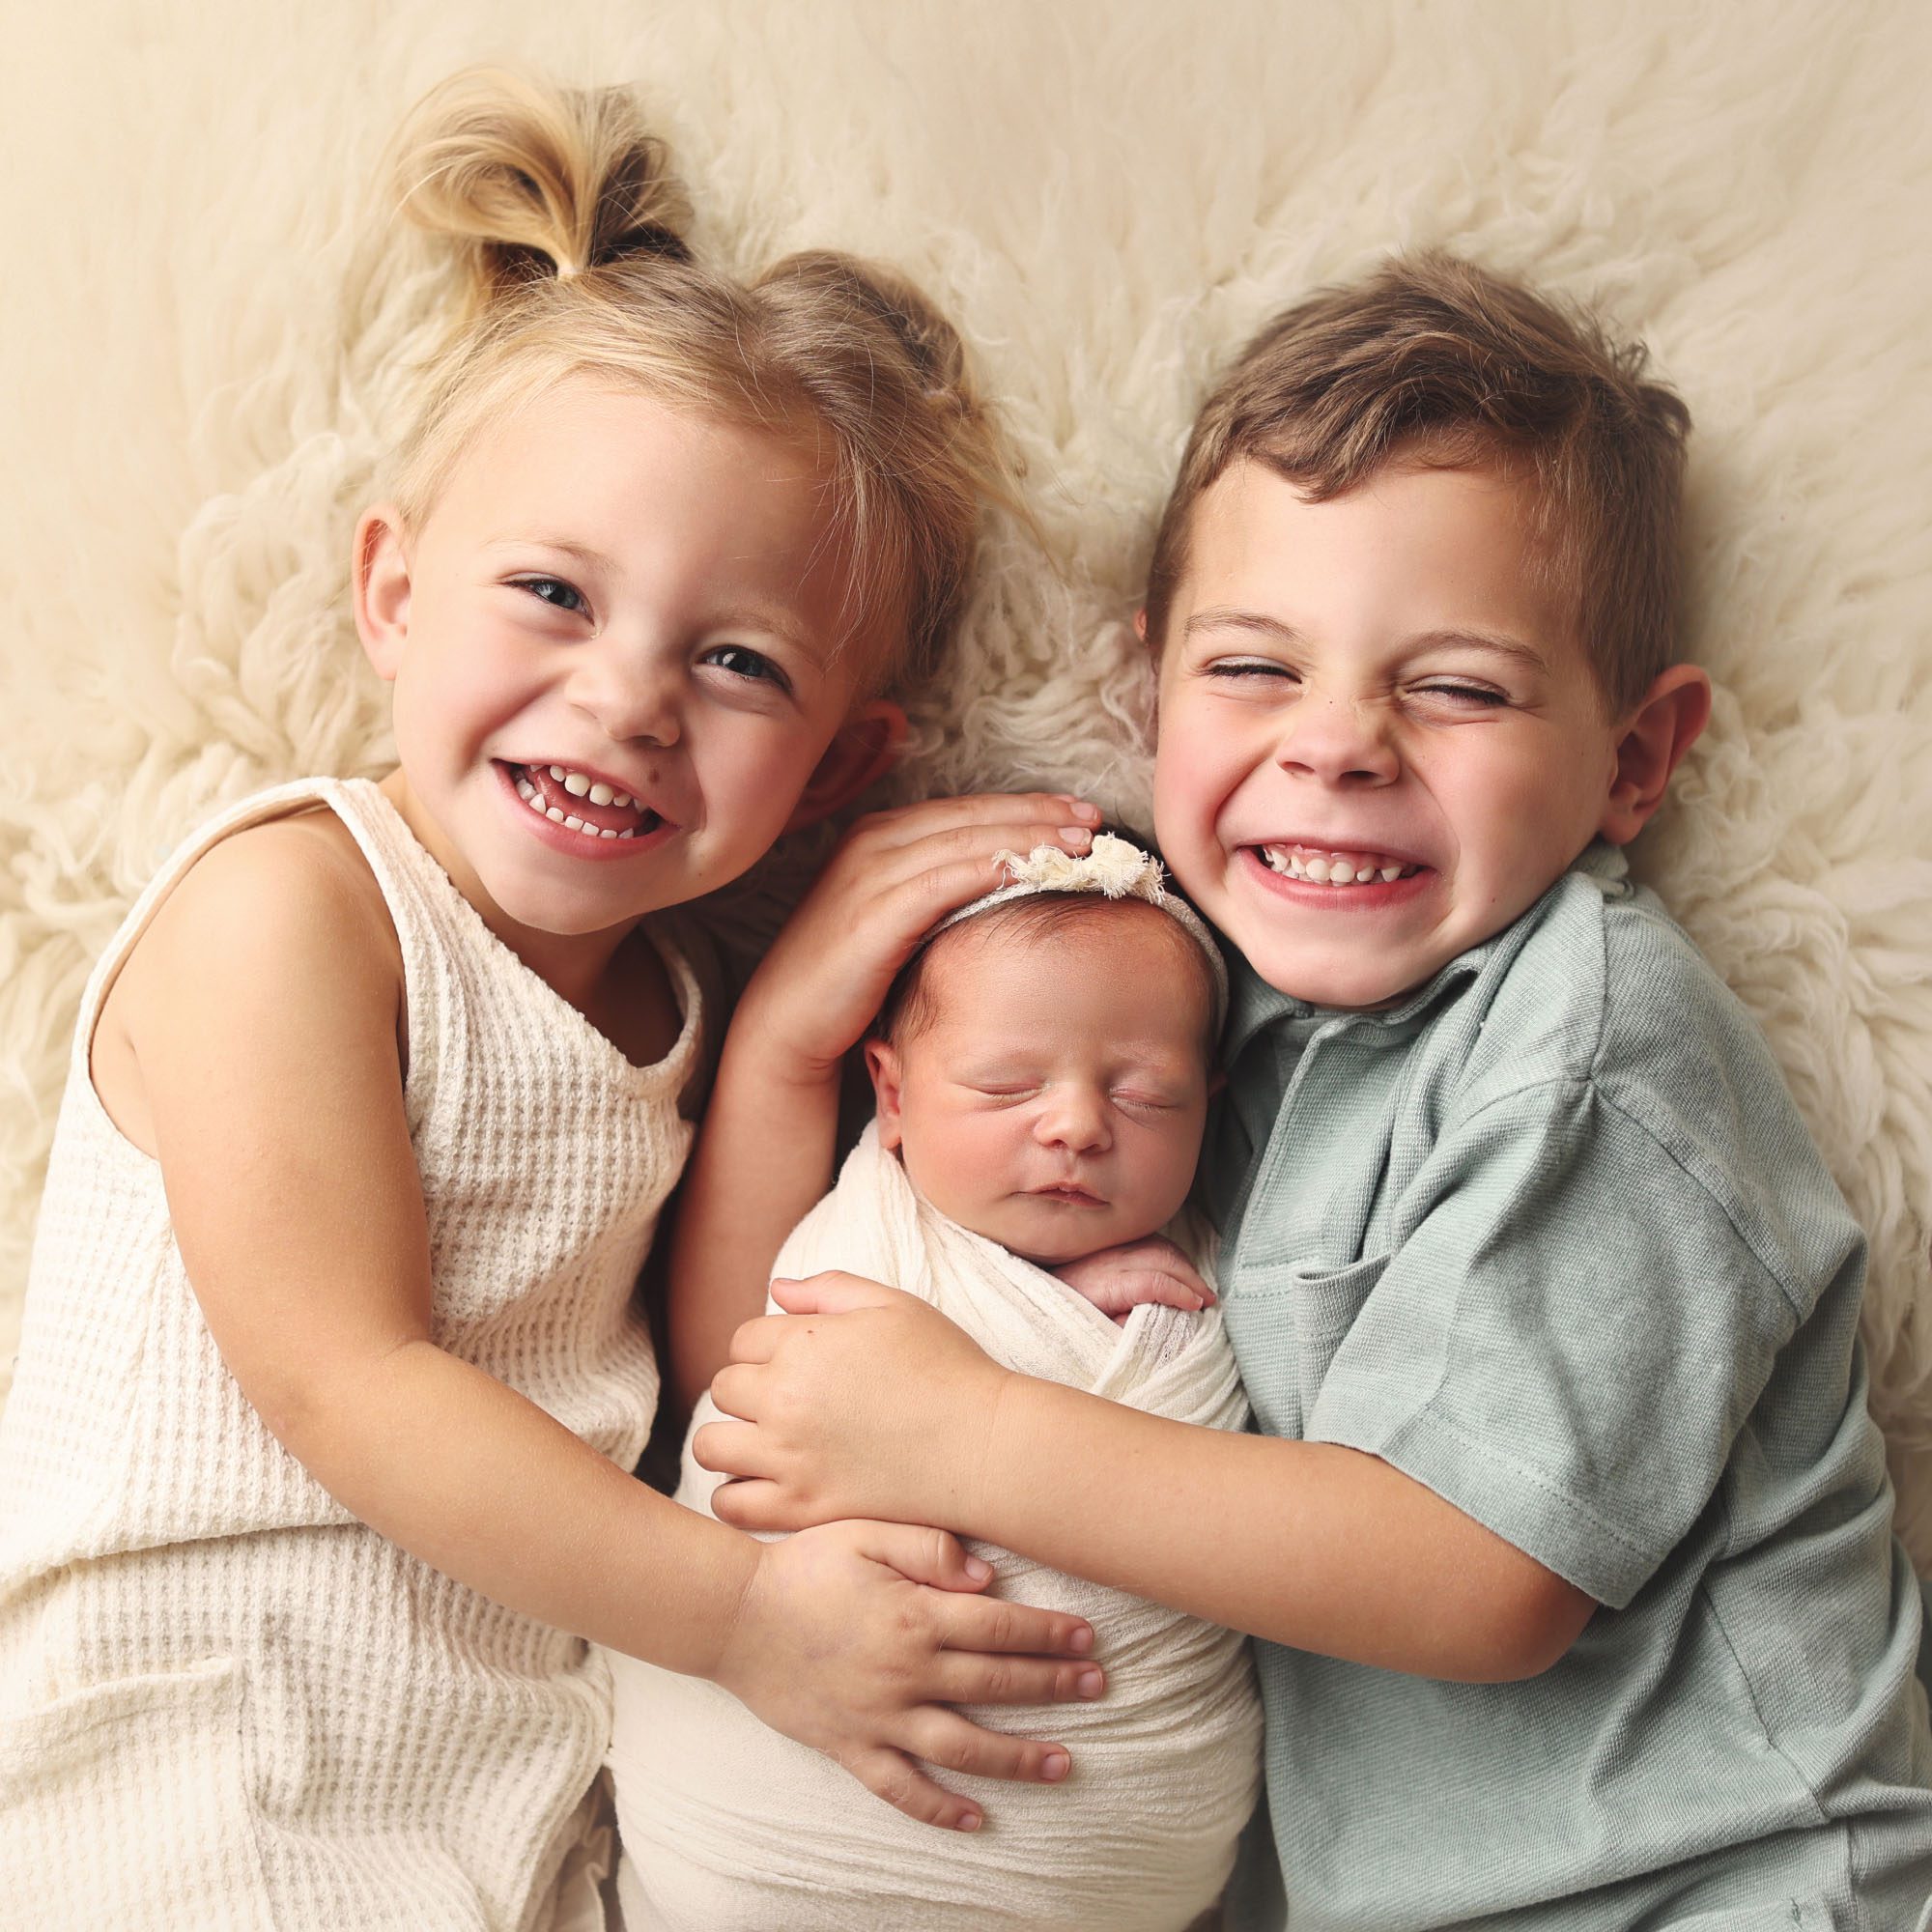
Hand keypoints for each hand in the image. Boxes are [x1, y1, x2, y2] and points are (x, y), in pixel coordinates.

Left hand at [696, 1272, 1007, 1534]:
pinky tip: (762, 1483)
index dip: (767, 1346)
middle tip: (788, 1400)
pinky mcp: (801, 1507)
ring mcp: (788, 1458)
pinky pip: (730, 1503)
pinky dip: (733, 1494)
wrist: (983, 1444)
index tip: (797, 1360)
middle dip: (750, 1389)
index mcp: (803, 1344)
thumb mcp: (894, 1305)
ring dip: (730, 1439)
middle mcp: (784, 1399)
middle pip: (724, 1388)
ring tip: (764, 1441)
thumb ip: (829, 1289)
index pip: (743, 1339)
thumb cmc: (946, 1367)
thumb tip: (776, 1289)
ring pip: (711, 1446)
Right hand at [712, 1517, 1102, 1831]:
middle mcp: (905, 1673)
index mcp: (914, 1616)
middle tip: (1098, 1687)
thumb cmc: (805, 1565)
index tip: (1088, 1638)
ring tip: (1064, 1763)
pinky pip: (901, 1788)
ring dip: (1017, 1757)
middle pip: (995, 1684)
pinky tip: (978, 1819)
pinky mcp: (850, 1747)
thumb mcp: (866, 1532)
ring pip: (962, 1747)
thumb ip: (929, 1547)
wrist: (734, 1616)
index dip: (1049, 1633)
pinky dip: (940, 1808)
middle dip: (1052, 1686)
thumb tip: (988, 1575)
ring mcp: (879, 1717)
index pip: (1000, 1627)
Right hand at [732, 792, 1102, 1080]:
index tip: (1079, 811)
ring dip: (1025, 838)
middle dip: (1038, 814)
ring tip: (1078, 844)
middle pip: (971, 816)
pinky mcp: (872, 916)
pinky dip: (988, 870)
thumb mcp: (897, 918)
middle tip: (1094, 818)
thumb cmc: (850, 976)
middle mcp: (873, 843)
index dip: (1026, 806)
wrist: (787, 1022)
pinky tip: (1028, 870)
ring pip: (963, 842)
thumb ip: (939, 891)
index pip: (966, 809)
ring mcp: (869, 875)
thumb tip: (1006, 884)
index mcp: (880, 836)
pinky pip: (942, 882)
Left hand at [1053, 1237, 1214, 1324]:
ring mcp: (1109, 1249)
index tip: (1198, 1307)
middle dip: (1190, 1277)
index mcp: (1104, 1284)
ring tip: (1198, 1287)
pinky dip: (1170, 1254)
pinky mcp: (1110, 1244)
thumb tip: (1156, 1321)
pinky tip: (1180, 1270)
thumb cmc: (1067, 1319)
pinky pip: (1148, 1241)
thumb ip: (1124, 1329)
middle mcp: (1109, 1260)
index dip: (1179, 1292)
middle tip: (1208, 1299)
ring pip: (1157, 1245)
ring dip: (1183, 1264)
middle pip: (1160, 1257)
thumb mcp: (1093, 1332)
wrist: (1036, 1295)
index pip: (1152, 1281)